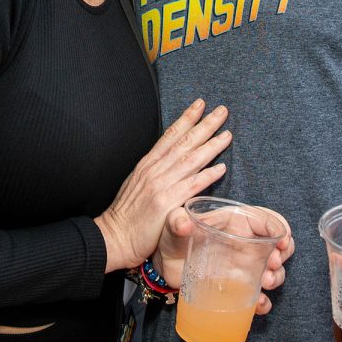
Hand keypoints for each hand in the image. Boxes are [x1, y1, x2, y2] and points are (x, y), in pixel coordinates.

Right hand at [95, 99, 230, 272]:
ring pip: (190, 160)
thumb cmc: (126, 214)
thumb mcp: (137, 183)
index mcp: (147, 164)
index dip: (186, 118)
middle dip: (204, 125)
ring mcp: (160, 186)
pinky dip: (207, 176)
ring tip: (228, 135)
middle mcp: (154, 170)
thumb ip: (154, 171)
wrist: (114, 236)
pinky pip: (191, 186)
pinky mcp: (165, 204)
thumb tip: (169, 160)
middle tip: (222, 110)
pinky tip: (222, 168)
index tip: (200, 104)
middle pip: (184, 142)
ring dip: (211, 146)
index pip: (170, 135)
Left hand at [155, 207, 294, 314]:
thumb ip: (176, 220)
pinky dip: (264, 302)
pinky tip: (259, 305)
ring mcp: (243, 267)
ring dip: (277, 277)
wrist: (164, 263)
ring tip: (266, 282)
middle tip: (272, 265)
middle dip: (283, 256)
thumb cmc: (173, 237)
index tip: (282, 243)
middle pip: (278, 246)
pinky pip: (258, 296)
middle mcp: (245, 244)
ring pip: (273, 271)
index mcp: (236, 222)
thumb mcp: (173, 223)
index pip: (267, 220)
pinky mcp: (237, 287)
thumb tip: (183, 224)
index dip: (280, 229)